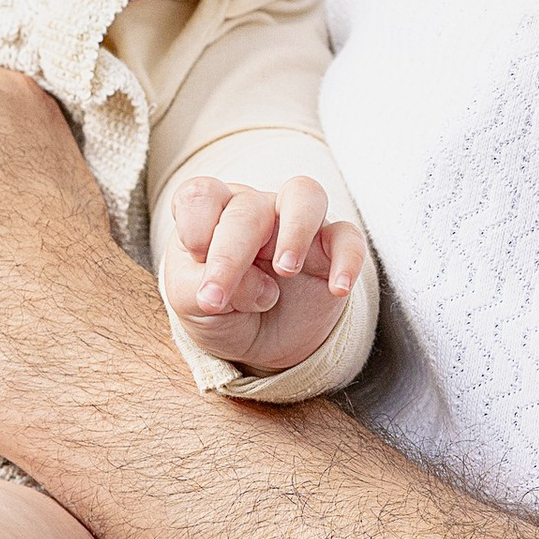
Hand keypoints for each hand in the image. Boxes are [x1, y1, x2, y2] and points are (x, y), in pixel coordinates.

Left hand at [161, 174, 365, 375]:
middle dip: (230, 255)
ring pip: (304, 195)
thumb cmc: (219, 309)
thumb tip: (251, 285)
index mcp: (211, 214)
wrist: (258, 344)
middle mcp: (254, 211)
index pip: (201, 195)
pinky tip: (338, 288)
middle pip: (248, 209)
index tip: (194, 260)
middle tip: (217, 298)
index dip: (195, 225)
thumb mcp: (189, 304)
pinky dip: (347, 261)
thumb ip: (199, 287)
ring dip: (295, 230)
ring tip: (286, 270)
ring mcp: (295, 227)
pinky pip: (348, 239)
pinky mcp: (331, 251)